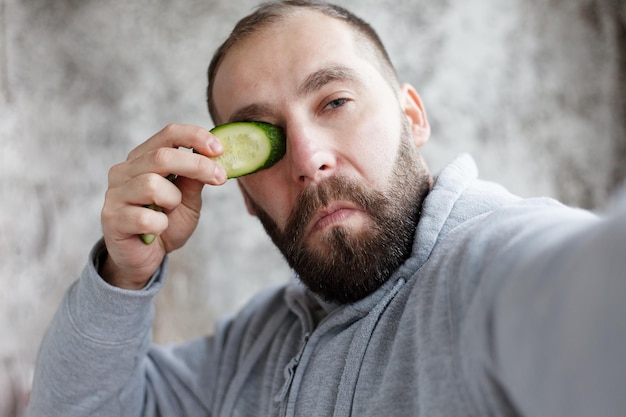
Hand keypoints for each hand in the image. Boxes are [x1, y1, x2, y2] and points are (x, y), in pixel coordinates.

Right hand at [100, 124, 226, 288]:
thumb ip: (195, 178)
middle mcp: (124, 171)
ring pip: (152, 185)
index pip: (168, 134)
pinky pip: (145, 217)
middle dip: (197, 165)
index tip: (219, 149)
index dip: (195, 137)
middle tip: (219, 177)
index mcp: (143, 159)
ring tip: (170, 212)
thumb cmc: (166, 223)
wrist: (146, 258)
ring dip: (173, 200)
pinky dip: (160, 225)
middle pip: (162, 156)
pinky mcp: (112, 219)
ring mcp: (115, 194)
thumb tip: (216, 156)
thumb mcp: (188, 199)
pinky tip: (156, 231)